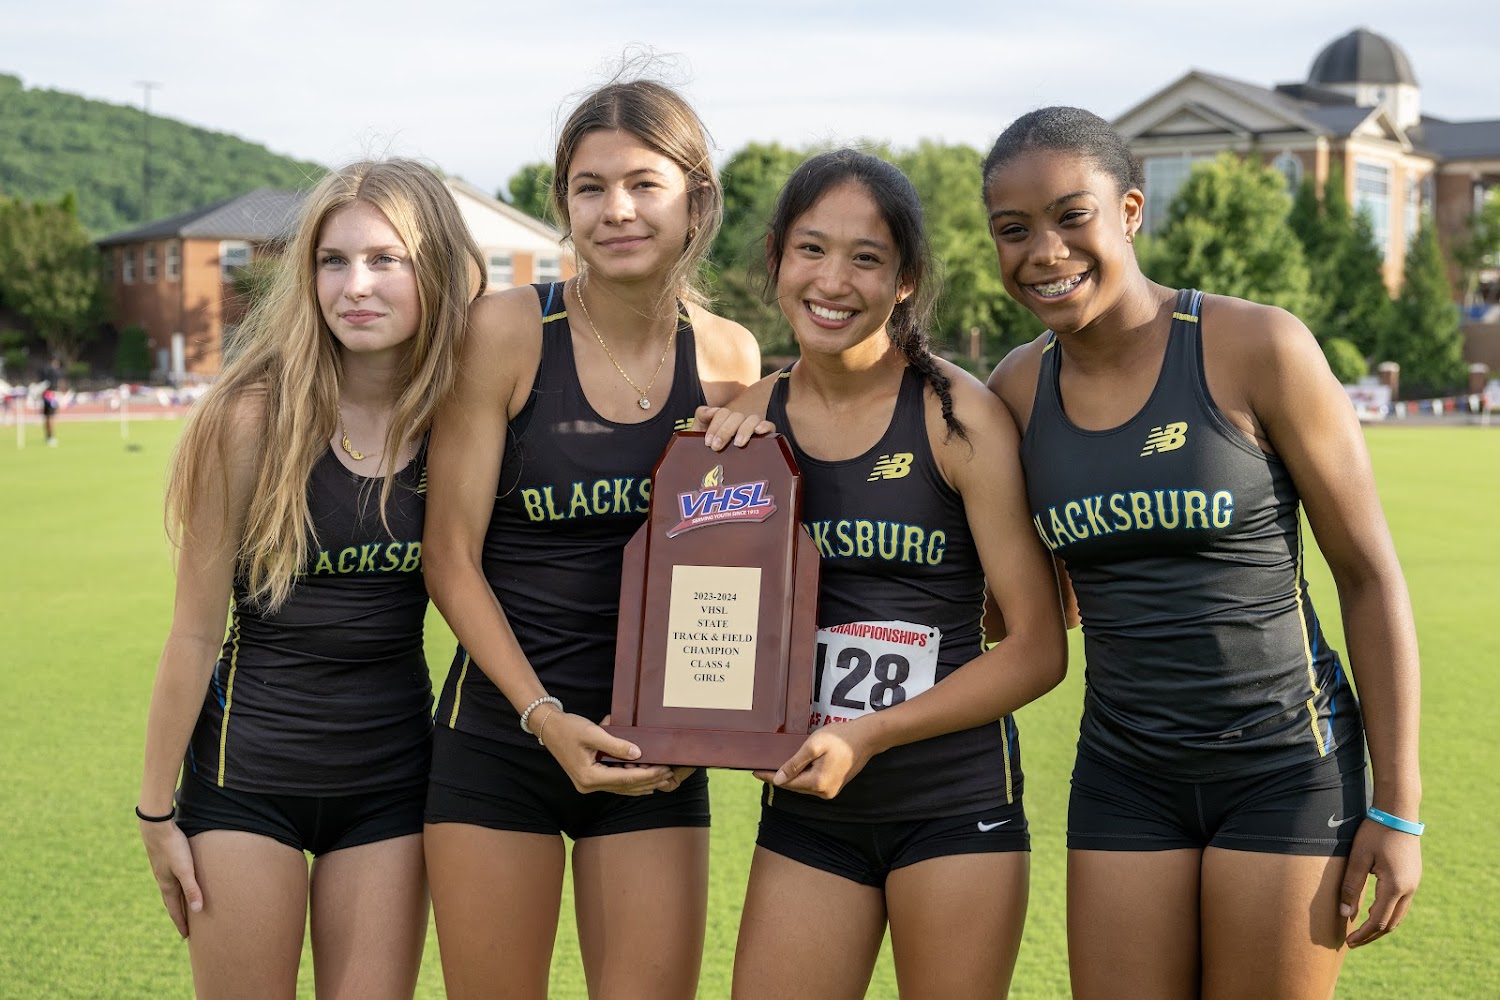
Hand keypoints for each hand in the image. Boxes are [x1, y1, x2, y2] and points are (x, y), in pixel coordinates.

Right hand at [140, 818, 201, 937]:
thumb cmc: (173, 848)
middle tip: (186, 927)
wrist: (156, 827)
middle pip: (173, 902)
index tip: (186, 936)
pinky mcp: (166, 860)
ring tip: (184, 907)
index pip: (175, 910)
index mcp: (168, 886)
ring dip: (178, 901)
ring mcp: (164, 870)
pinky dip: (178, 887)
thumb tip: (197, 911)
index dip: (181, 923)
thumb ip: (192, 889)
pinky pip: (173, 879)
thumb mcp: (185, 869)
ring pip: (172, 890)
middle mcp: (164, 880)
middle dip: (179, 915)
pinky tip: (182, 882)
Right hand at [541, 709, 677, 795]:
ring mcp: (588, 784)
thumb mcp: (593, 733)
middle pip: (625, 786)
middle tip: (669, 774)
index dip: (647, 774)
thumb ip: (616, 745)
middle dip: (648, 781)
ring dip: (642, 783)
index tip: (664, 768)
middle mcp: (588, 785)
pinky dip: (630, 782)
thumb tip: (638, 753)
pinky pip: (615, 784)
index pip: (625, 778)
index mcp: (589, 776)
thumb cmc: (569, 728)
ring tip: (662, 778)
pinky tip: (645, 783)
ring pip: (621, 788)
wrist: (549, 728)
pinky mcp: (589, 779)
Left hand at [695, 405, 774, 451]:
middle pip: (736, 416)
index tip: (708, 442)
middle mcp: (739, 422)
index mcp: (724, 420)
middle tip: (716, 447)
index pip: (722, 413)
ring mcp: (752, 429)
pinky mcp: (766, 438)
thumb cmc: (708, 452)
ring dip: (744, 430)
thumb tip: (713, 410)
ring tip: (738, 443)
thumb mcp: (699, 434)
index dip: (715, 426)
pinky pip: (770, 426)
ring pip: (752, 419)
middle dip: (725, 431)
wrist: (716, 475)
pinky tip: (759, 431)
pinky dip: (765, 426)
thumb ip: (702, 417)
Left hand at [751, 720, 877, 799]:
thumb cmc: (841, 738)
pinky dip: (803, 776)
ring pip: (804, 785)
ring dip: (791, 777)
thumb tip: (778, 779)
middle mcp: (824, 792)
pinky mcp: (835, 786)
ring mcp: (831, 790)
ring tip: (775, 767)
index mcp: (818, 783)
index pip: (787, 783)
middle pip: (795, 786)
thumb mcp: (814, 746)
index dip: (769, 776)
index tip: (754, 772)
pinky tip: (795, 768)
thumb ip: (795, 763)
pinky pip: (813, 783)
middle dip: (779, 778)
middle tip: (761, 768)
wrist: (867, 738)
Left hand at [1340, 818, 1421, 945]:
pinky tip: (1373, 911)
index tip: (1348, 941)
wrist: (1398, 813)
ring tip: (1361, 930)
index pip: (1378, 921)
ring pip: (1398, 915)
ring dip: (1381, 925)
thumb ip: (1350, 886)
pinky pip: (1401, 904)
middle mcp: (1409, 889)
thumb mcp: (1357, 858)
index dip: (1363, 934)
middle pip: (1391, 923)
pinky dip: (1388, 913)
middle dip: (1372, 934)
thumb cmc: (1374, 832)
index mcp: (1395, 887)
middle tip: (1353, 942)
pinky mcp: (1414, 878)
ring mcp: (1414, 884)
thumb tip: (1344, 913)